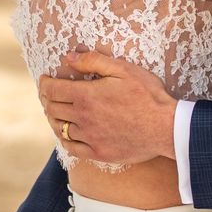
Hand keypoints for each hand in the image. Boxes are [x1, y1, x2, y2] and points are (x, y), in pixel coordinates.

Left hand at [37, 51, 175, 168]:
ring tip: (55, 111)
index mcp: (86, 96)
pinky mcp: (98, 153)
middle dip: (46, 99)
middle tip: (49, 94)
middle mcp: (83, 118)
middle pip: (51, 109)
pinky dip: (64, 139)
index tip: (45, 79)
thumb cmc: (148, 95)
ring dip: (53, 118)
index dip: (44, 83)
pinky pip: (71, 148)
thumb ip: (93, 61)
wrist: (167, 128)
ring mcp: (90, 138)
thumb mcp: (123, 69)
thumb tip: (69, 58)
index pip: (52, 90)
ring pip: (59, 128)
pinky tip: (67, 133)